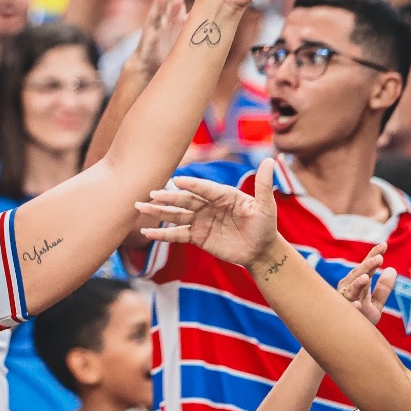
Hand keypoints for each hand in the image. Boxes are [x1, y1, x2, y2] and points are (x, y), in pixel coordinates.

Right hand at [134, 0, 186, 72]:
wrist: (151, 64)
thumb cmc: (168, 44)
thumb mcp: (183, 25)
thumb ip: (191, 11)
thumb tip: (211, 1)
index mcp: (173, 6)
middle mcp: (165, 8)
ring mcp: (158, 18)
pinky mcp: (152, 30)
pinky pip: (155, 16)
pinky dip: (158, 6)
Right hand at [137, 156, 280, 268]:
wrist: (261, 251)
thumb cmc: (266, 226)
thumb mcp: (266, 207)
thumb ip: (264, 185)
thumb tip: (271, 159)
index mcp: (223, 195)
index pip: (205, 188)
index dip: (192, 185)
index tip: (178, 181)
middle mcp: (208, 205)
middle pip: (185, 200)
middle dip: (168, 197)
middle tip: (151, 194)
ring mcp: (200, 220)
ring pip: (176, 214)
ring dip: (158, 211)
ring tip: (140, 207)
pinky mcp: (196, 236)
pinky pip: (177, 234)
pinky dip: (162, 234)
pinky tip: (147, 232)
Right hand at [338, 242, 395, 327]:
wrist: (346, 339)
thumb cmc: (360, 319)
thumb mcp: (376, 304)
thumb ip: (384, 289)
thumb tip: (392, 269)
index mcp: (358, 283)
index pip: (367, 267)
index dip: (374, 255)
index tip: (384, 245)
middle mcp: (349, 288)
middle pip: (359, 274)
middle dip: (368, 266)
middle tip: (379, 258)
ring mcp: (345, 300)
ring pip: (351, 289)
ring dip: (358, 283)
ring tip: (366, 278)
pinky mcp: (342, 314)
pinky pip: (347, 310)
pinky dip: (351, 307)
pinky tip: (357, 306)